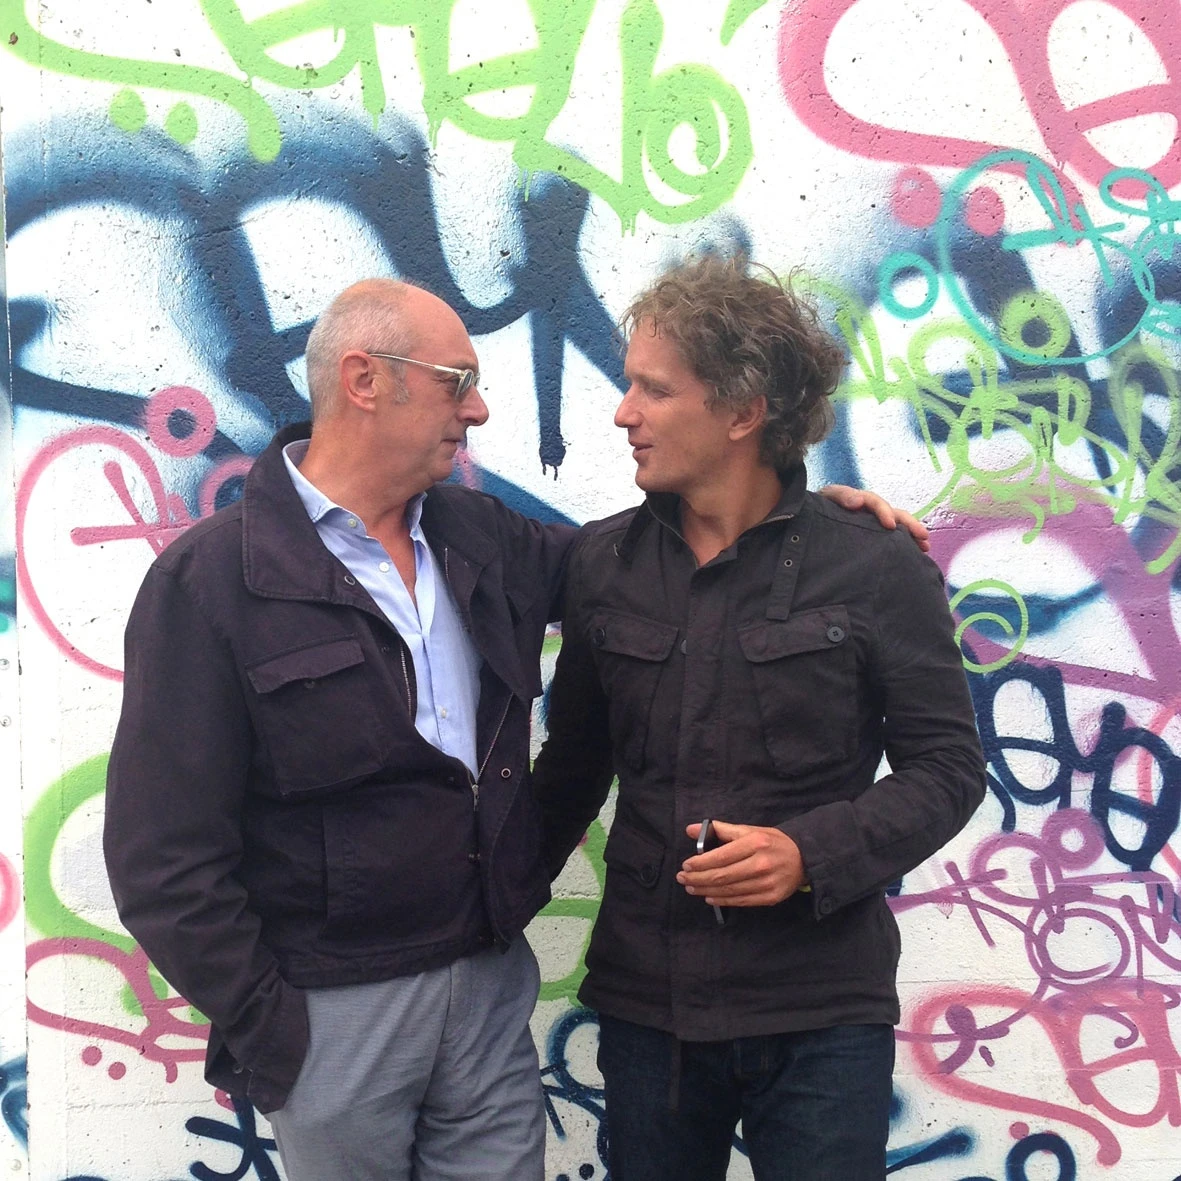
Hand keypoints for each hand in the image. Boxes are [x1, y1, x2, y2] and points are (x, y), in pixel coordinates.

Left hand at [678, 821, 806, 906]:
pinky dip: (722, 900)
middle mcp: (761, 864)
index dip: (700, 863)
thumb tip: (691, 830)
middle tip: (682, 879)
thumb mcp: (750, 830)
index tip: (686, 865)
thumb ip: (721, 830)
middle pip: (722, 876)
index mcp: (755, 843)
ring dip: (705, 891)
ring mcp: (767, 883)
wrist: (804, 858)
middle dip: (698, 878)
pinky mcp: (770, 898)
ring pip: (729, 891)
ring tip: (691, 888)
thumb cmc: (772, 842)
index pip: (721, 856)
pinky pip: (740, 901)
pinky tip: (709, 897)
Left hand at [819, 485, 930, 552]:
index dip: (882, 510)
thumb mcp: (822, 501)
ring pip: (895, 525)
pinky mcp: (869, 537)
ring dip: (911, 533)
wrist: (799, 525)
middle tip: (921, 536)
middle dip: (908, 523)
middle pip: (891, 513)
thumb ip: (839, 497)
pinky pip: (889, 538)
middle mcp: (865, 510)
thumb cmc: (811, 513)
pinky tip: (917, 552)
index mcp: (853, 501)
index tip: (890, 524)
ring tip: (925, 545)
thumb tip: (858, 501)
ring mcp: (868, 524)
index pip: (872, 501)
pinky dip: (904, 543)